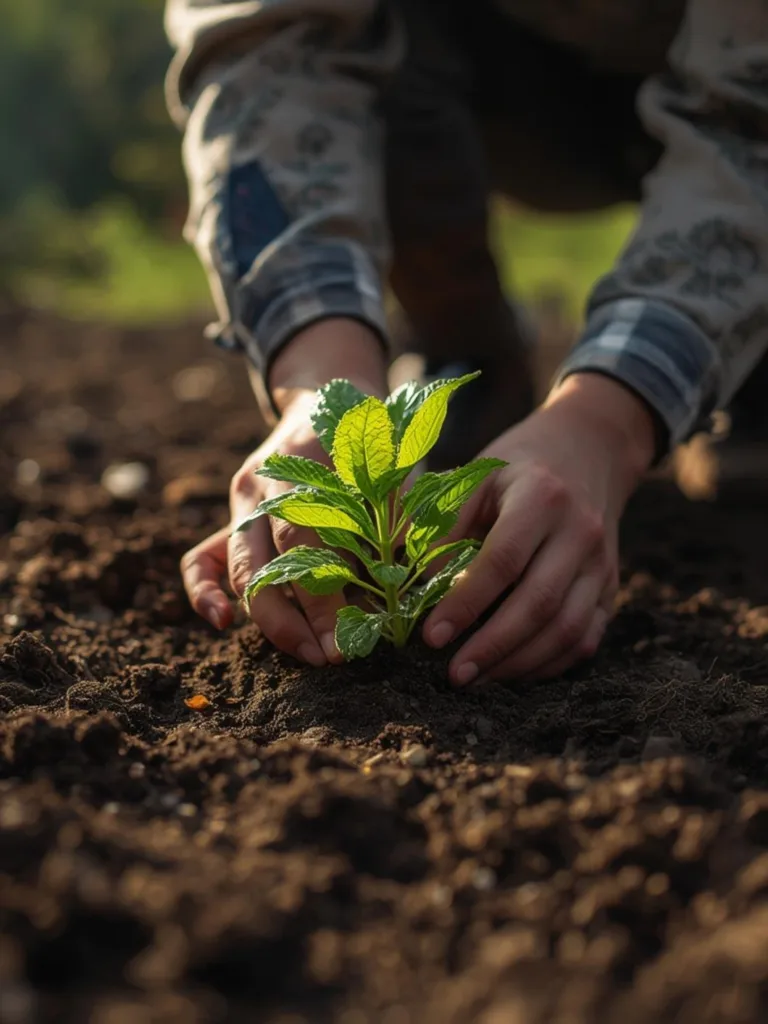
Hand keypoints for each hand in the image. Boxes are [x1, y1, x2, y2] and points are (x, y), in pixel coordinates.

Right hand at [180, 318, 386, 664]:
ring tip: (303, 653)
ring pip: (236, 567)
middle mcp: (265, 485)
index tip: (349, 641)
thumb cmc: (373, 440)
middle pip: (264, 563)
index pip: (305, 545)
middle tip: (328, 658)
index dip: (323, 599)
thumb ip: (399, 520)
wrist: (327, 395)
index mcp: (305, 467)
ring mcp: (242, 500)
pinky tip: (220, 623)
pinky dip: (205, 590)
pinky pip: (202, 556)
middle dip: (293, 621)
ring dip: (265, 619)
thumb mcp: (395, 469)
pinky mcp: (233, 514)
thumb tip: (407, 593)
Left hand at [422, 374, 656, 682]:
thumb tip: (412, 587)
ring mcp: (602, 564)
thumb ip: (442, 526)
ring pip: (567, 630)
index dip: (465, 602)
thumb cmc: (515, 467)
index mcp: (541, 497)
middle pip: (540, 603)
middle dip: (493, 646)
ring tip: (475, 679)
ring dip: (518, 664)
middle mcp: (580, 532)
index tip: (431, 636)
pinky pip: (584, 639)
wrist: (588, 450)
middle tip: (453, 675)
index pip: (503, 560)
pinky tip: (510, 672)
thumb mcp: (475, 477)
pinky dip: (548, 664)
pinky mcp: (610, 588)